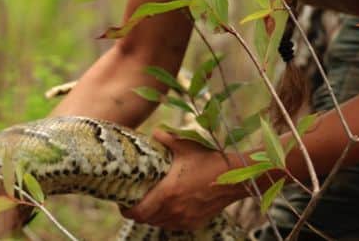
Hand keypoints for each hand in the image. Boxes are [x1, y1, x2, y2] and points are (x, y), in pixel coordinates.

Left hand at [121, 129, 244, 230]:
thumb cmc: (209, 160)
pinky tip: (169, 206)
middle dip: (138, 212)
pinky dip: (167, 218)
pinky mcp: (194, 222)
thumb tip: (153, 132)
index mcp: (168, 192)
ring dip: (152, 215)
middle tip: (135, 199)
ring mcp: (185, 219)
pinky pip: (173, 225)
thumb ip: (166, 138)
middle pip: (146, 219)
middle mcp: (174, 210)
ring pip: (159, 223)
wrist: (235, 178)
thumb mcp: (186, 145)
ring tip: (151, 202)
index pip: (138, 212)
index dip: (127, 209)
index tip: (123, 201)